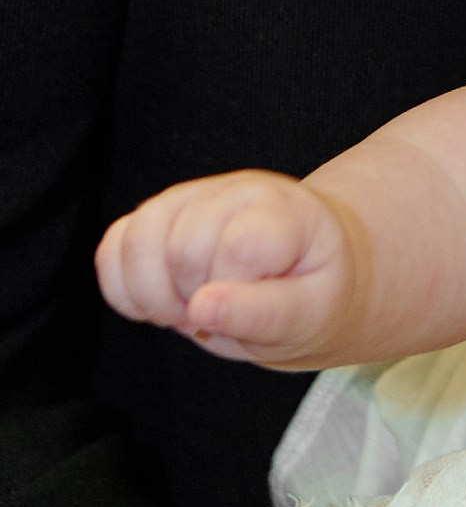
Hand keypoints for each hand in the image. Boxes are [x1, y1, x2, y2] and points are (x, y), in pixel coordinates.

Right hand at [94, 168, 364, 365]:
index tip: (258, 311)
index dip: (237, 296)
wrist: (305, 269)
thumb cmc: (312, 292)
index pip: (240, 247)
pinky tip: (163, 304)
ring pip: (136, 243)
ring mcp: (189, 197)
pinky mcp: (155, 215)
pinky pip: (111, 248)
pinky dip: (125, 291)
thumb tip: (202, 310)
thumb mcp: (312, 314)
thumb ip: (265, 313)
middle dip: (197, 302)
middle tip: (226, 315)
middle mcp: (235, 191)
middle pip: (182, 249)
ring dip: (156, 298)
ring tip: (192, 311)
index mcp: (286, 212)